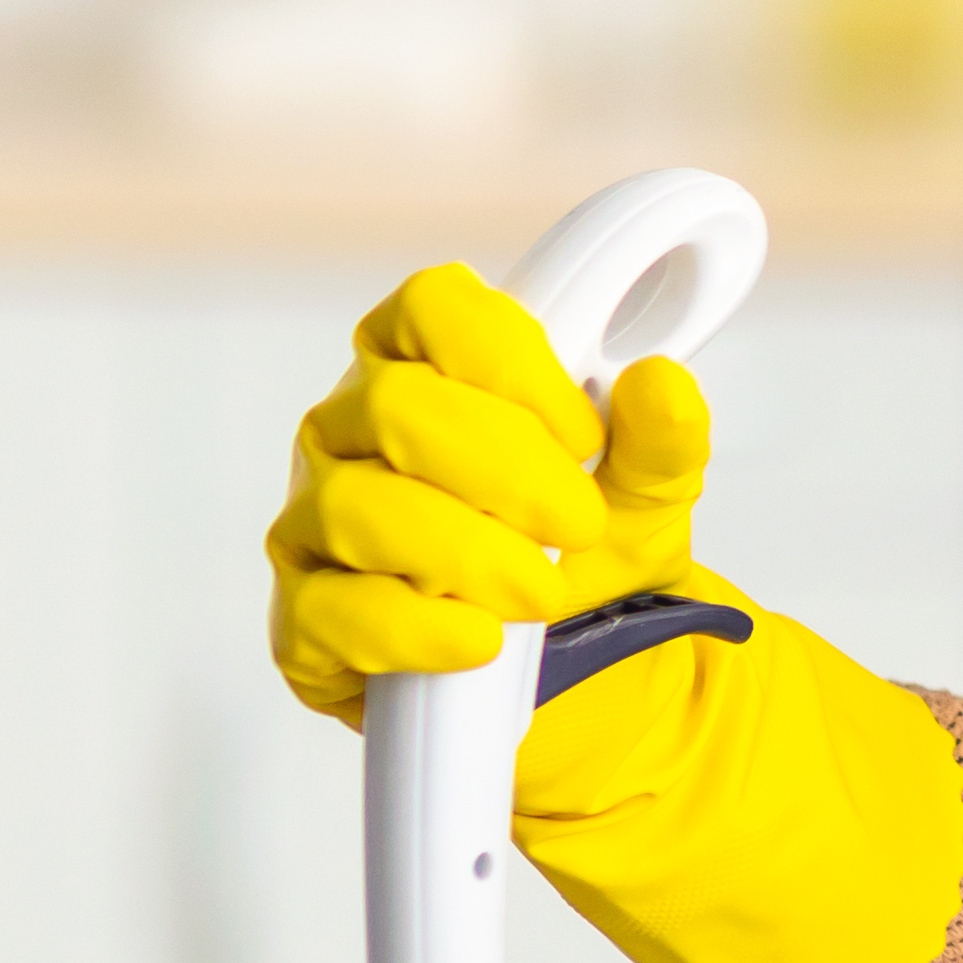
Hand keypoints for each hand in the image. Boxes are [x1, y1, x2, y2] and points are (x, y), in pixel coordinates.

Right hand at [268, 264, 705, 719]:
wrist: (566, 656)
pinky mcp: (301, 616)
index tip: (582, 431)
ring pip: (353, 507)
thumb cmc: (579, 544)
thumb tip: (659, 384)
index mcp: (427, 362)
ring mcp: (314, 517)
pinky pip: (327, 610)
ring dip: (464, 552)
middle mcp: (353, 425)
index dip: (509, 361)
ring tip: (540, 592)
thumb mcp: (644, 491)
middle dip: (503, 468)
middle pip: (395, 404)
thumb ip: (661, 438)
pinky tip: (478, 640)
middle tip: (578, 524)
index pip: (434, 306)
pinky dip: (414, 627)